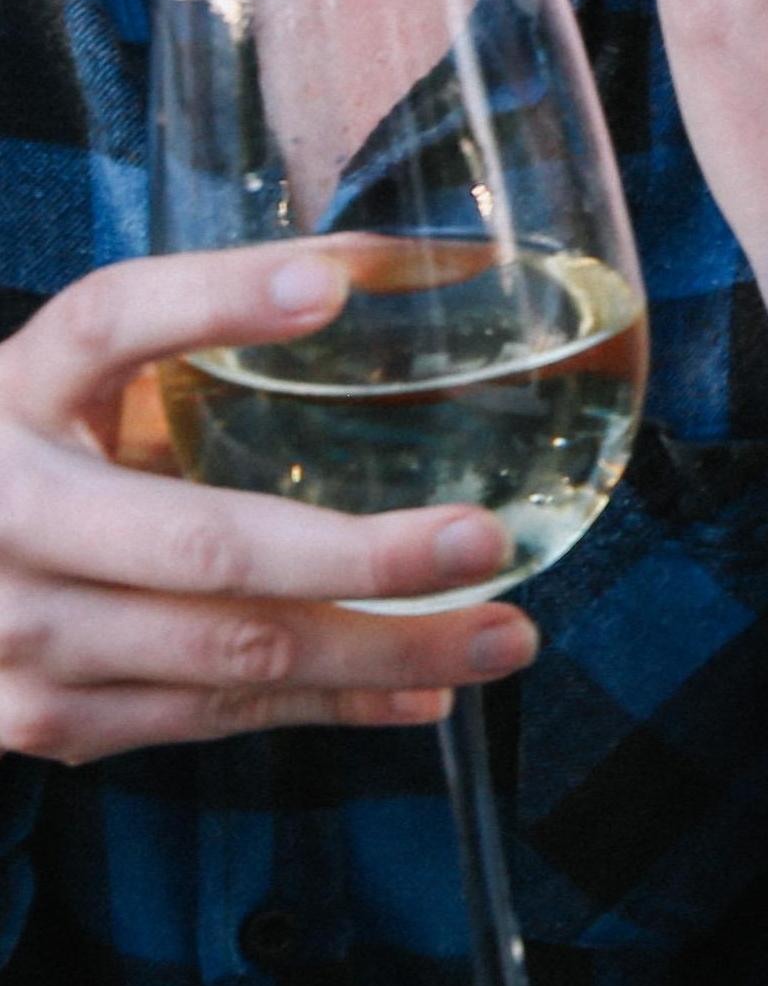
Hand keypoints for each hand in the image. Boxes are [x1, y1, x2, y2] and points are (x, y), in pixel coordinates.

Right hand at [0, 247, 533, 757]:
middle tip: (486, 540)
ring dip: (377, 653)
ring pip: (225, 654)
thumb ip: (205, 323)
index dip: (218, 298)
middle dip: (361, 554)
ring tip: (500, 635)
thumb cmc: (37, 443)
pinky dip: (325, 707)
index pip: (114, 322)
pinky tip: (420, 695)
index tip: (332, 287)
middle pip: (204, 543)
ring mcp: (17, 636)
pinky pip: (204, 718)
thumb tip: (397, 264)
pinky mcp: (38, 721)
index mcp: (24, 388)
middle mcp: (6, 513)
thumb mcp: (88, 370)